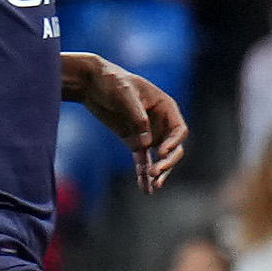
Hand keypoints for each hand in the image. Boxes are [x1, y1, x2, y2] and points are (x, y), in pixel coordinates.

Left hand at [67, 53, 189, 190]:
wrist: (91, 83)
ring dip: (158, 172)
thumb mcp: (125, 94)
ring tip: (154, 187)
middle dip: (167, 162)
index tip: (160, 152)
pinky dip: (143, 174)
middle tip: (156, 173)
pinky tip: (146, 188)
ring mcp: (148, 133)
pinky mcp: (133, 141)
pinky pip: (142, 160)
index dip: (174, 143)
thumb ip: (138, 118)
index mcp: (166, 107)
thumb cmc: (112, 81)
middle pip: (173, 148)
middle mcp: (161, 122)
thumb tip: (146, 144)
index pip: (179, 130)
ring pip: (159, 158)